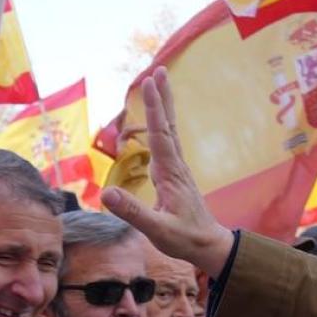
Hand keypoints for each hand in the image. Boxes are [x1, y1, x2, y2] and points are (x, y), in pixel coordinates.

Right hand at [101, 68, 234, 278]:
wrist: (209, 246)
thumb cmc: (184, 239)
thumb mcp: (157, 230)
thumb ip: (132, 212)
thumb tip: (106, 193)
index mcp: (170, 174)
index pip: (160, 135)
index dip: (153, 109)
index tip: (149, 83)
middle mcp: (175, 166)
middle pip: (167, 125)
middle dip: (162, 98)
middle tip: (159, 71)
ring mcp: (176, 169)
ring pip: (168, 132)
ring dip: (162, 108)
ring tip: (158, 85)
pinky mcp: (174, 175)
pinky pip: (166, 143)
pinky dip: (160, 125)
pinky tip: (157, 122)